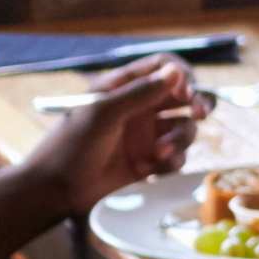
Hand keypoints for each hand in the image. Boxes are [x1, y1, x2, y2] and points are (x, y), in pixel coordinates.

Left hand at [23, 57, 202, 209]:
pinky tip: (153, 169)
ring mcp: (147, 136)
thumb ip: (140, 92)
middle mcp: (140, 108)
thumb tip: (176, 72)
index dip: (180, 75)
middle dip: (197, 103)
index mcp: (123, 88)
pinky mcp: (151, 162)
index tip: (186, 92)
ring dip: (180, 139)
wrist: (57, 190)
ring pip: (185, 128)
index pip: (162, 67)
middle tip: (200, 113)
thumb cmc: (71, 145)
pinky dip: (172, 162)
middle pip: (184, 96)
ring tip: (160, 155)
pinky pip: (178, 157)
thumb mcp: (103, 113)